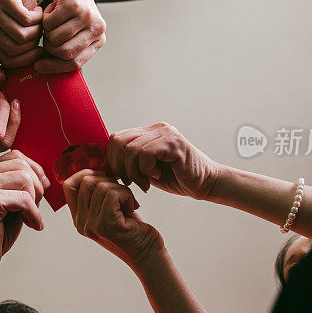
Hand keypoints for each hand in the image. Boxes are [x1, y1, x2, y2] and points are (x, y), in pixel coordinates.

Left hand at [0, 0, 43, 68]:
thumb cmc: (22, 3)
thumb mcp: (23, 28)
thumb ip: (23, 46)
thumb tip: (37, 67)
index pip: (6, 61)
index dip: (26, 60)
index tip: (40, 51)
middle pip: (13, 50)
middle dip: (33, 44)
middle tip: (41, 32)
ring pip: (20, 35)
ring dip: (37, 30)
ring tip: (41, 21)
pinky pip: (24, 18)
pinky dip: (37, 18)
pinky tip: (39, 11)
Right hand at [0, 151, 50, 275]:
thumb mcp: (9, 203)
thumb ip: (20, 185)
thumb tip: (43, 174)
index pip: (14, 155)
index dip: (33, 170)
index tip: (41, 190)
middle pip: (21, 165)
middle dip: (36, 186)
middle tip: (34, 209)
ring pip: (23, 178)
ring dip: (34, 200)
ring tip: (30, 217)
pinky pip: (23, 199)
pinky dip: (33, 213)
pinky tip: (32, 225)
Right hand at [38, 0, 105, 73]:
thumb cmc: (71, 8)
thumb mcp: (74, 31)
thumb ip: (68, 48)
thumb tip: (45, 68)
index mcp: (98, 39)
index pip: (75, 63)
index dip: (55, 67)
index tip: (39, 66)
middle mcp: (97, 29)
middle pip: (64, 53)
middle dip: (49, 48)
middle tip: (46, 37)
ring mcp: (86, 16)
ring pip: (55, 39)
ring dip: (45, 33)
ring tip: (49, 22)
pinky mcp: (73, 4)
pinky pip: (49, 23)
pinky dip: (44, 19)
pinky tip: (49, 11)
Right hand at [63, 170, 163, 267]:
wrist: (148, 254)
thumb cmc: (132, 229)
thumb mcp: (110, 209)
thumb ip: (97, 194)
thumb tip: (93, 169)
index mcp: (79, 219)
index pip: (68, 185)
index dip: (86, 174)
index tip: (105, 178)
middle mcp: (81, 223)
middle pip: (86, 181)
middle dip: (109, 180)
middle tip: (122, 194)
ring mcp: (92, 225)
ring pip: (101, 186)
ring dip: (121, 189)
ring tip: (129, 205)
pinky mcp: (107, 225)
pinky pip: (113, 193)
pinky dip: (127, 195)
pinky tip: (133, 208)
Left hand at [107, 123, 221, 198]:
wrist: (205, 184)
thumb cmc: (176, 178)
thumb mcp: (146, 169)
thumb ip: (130, 161)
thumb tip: (105, 163)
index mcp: (147, 132)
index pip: (115, 138)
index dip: (111, 159)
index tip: (120, 178)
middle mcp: (156, 128)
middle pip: (118, 141)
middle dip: (119, 166)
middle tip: (130, 182)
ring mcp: (165, 133)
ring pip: (131, 149)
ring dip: (134, 172)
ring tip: (145, 183)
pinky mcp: (174, 143)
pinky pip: (146, 153)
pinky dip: (146, 169)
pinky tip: (156, 176)